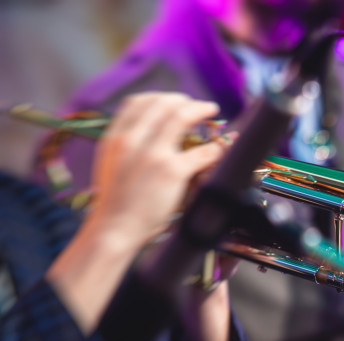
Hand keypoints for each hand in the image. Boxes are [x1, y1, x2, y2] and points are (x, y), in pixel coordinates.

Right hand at [46, 92, 225, 333]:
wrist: (114, 229)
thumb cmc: (117, 203)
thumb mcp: (112, 165)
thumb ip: (127, 147)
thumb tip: (150, 136)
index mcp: (115, 137)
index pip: (137, 102)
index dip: (160, 97)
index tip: (175, 102)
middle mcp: (132, 139)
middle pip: (163, 104)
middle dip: (185, 101)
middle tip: (201, 107)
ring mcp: (153, 154)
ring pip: (181, 117)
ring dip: (201, 111)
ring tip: (212, 113)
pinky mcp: (172, 171)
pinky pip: (202, 151)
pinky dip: (215, 147)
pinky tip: (220, 148)